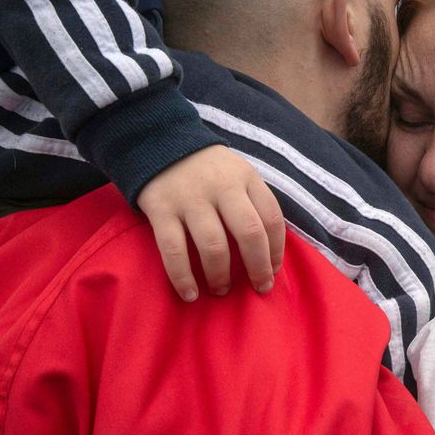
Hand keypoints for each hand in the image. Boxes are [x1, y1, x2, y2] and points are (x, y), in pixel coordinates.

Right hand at [137, 145, 284, 301]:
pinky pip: (174, 250)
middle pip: (249, 233)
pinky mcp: (161, 209)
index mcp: (245, 178)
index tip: (273, 270)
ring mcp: (190, 199)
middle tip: (259, 288)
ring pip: (213, 246)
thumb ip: (253, 201)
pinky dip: (183, 277)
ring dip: (220, 275)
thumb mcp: (237, 173)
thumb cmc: (207, 169)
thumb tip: (269, 251)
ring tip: (221, 291)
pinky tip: (190, 294)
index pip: (271, 218)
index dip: (276, 250)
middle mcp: (221, 187)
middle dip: (258, 267)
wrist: (158, 140)